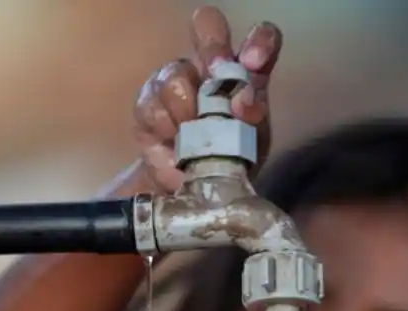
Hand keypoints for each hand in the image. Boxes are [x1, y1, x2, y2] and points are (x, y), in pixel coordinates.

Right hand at [133, 6, 282, 193]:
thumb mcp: (253, 143)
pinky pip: (150, 105)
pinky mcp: (147, 104)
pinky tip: (173, 147)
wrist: (195, 188)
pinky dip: (164, 128)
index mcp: (245, 73)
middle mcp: (208, 66)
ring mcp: (173, 79)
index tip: (254, 61)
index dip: (259, 41)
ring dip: (185, 108)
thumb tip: (243, 102)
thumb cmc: (231, 156)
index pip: (260, 38)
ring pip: (174, 74)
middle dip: (213, 48)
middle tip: (215, 75)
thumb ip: (253, 118)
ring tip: (191, 135)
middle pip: (207, 25)